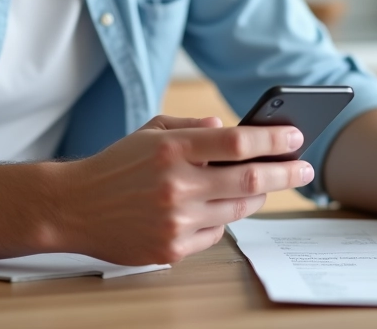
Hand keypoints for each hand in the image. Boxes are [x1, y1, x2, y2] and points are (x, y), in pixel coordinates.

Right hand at [53, 115, 314, 265]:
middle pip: (249, 179)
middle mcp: (176, 185)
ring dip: (257, 196)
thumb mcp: (150, 132)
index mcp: (172, 149)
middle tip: (304, 168)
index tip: (297, 135)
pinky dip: (222, 220)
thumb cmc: (115, 165)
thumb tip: (228, 128)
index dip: (274, 139)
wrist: (73, 207)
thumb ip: (191, 128)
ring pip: (237, 210)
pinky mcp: (171, 249)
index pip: (238, 142)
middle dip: (284, 173)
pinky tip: (217, 209)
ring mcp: (175, 221)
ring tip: (265, 185)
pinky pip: (214, 234)